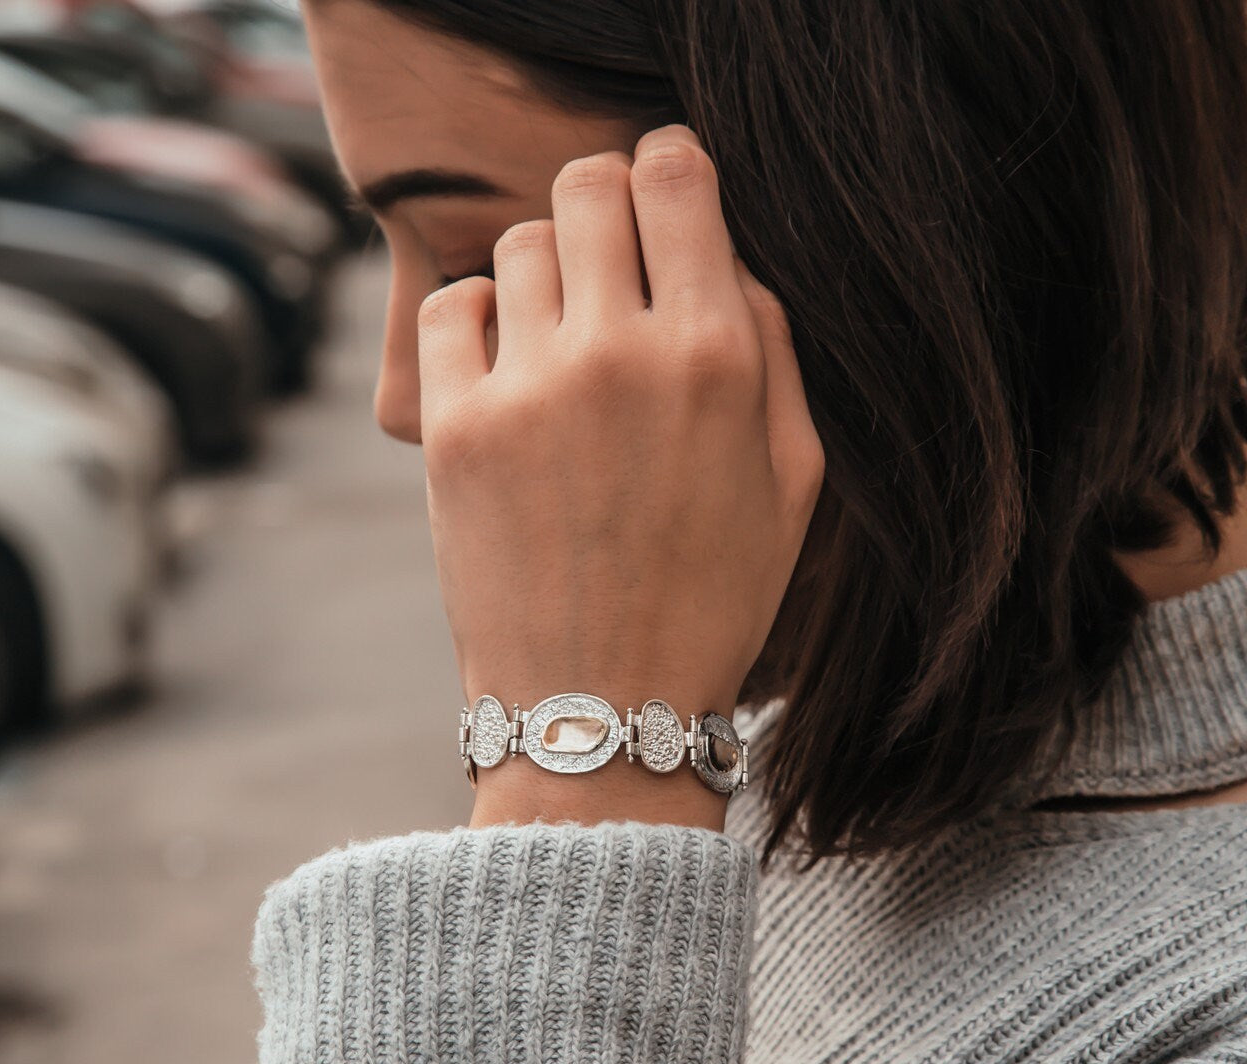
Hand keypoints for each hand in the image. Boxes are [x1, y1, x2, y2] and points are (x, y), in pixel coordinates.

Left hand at [418, 124, 824, 826]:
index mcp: (716, 357)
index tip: (662, 194)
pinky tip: (509, 370)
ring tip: (564, 345)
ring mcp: (527, 389)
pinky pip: (453, 306)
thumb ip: (774, 350)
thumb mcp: (793, 483)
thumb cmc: (713, 601)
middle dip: (603, 205)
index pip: (676, 174)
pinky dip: (479, 318)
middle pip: (587, 184)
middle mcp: (619, 354)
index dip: (668, 169)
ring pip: (521, 244)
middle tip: (610, 263)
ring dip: (547, 276)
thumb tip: (726, 255)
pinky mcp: (454, 430)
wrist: (605, 710)